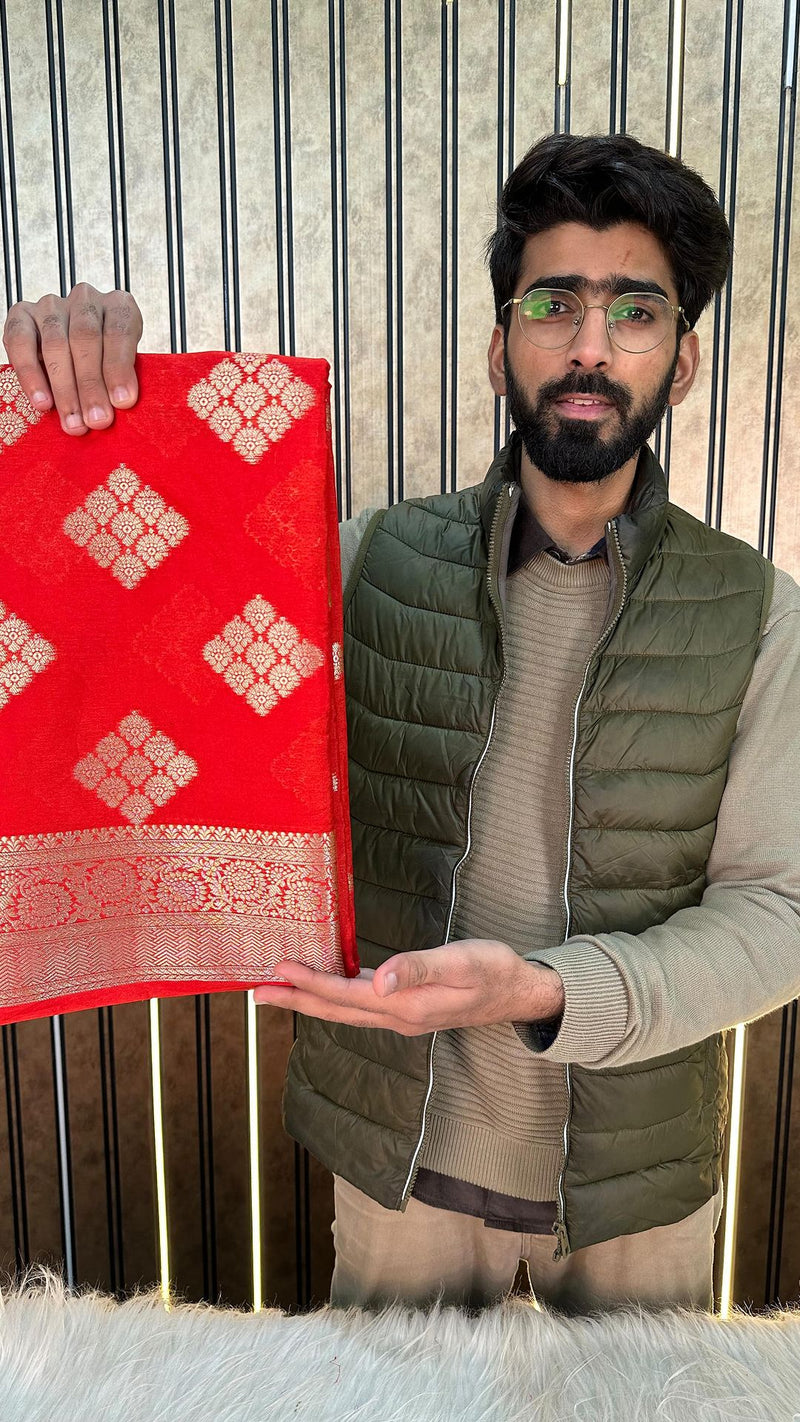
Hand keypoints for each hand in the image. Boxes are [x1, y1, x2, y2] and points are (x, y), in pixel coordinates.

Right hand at [3, 283, 142, 433]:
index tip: (123, 401)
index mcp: (118, 306)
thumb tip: (119, 407)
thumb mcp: (124, 368)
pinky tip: (43, 402)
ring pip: (55, 345)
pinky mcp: (22, 314)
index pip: (119, 332)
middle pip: (85, 339)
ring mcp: (52, 305)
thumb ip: (121, 381)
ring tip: (73, 422)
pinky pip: (20, 342)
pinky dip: (31, 375)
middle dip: (91, 385)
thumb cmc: (106, 364)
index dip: (120, 368)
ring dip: (64, 389)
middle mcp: (85, 299)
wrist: (77, 353)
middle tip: (97, 420)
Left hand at [253, 938, 564, 1035]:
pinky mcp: (407, 1009)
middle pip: (336, 1010)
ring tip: (279, 990)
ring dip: (310, 1000)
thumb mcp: (461, 962)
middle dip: (296, 1000)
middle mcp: (398, 1017)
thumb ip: (419, 968)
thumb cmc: (493, 969)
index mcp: (407, 1006)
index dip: (311, 983)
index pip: (347, 995)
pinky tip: (326, 985)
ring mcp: (402, 1017)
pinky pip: (360, 1006)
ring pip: (345, 1011)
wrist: (520, 992)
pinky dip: (335, 996)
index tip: (279, 971)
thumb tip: (379, 980)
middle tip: (256, 991)